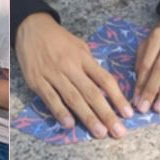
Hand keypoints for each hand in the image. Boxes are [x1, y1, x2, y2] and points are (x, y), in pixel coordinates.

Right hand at [15, 13, 132, 138]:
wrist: (32, 27)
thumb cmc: (58, 39)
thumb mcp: (79, 46)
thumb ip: (90, 65)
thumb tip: (104, 87)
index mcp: (83, 57)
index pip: (104, 79)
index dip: (117, 97)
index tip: (128, 113)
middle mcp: (70, 66)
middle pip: (91, 92)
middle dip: (106, 113)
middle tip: (119, 131)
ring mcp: (53, 73)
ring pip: (73, 98)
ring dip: (88, 117)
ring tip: (100, 132)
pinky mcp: (37, 80)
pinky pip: (50, 98)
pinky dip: (60, 111)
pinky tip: (69, 124)